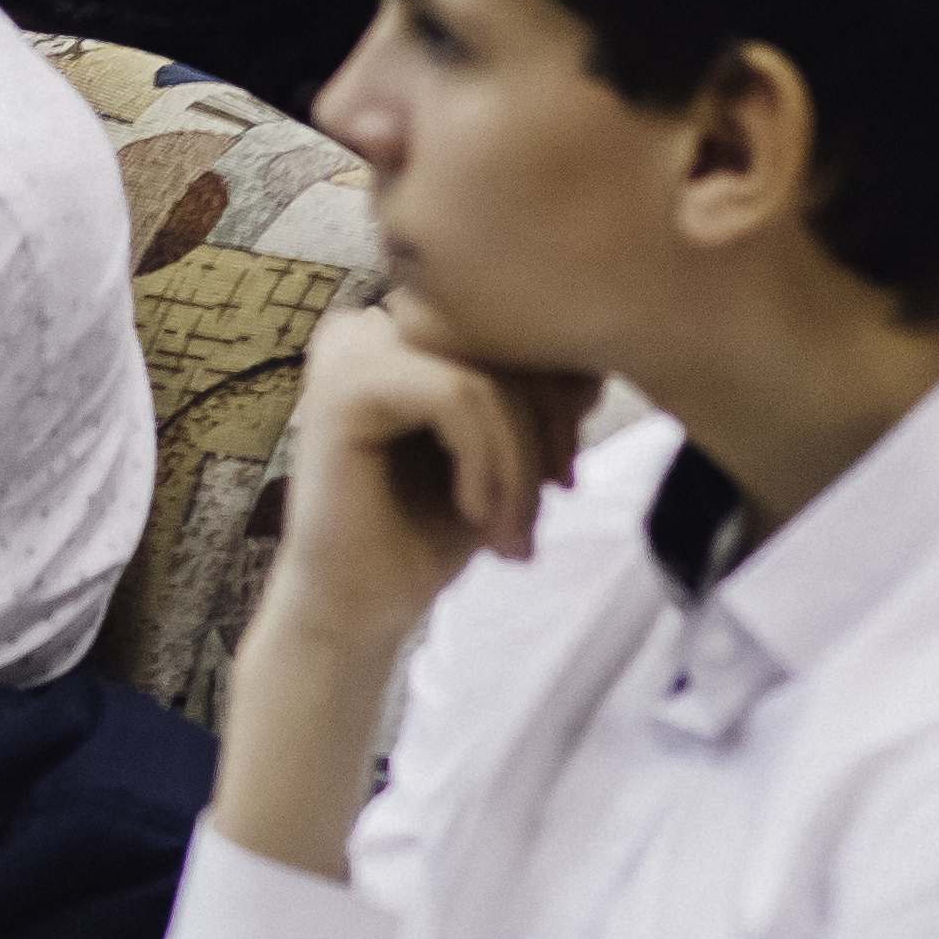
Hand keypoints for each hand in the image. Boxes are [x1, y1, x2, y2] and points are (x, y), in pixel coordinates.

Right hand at [257, 303, 602, 662]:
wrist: (357, 612)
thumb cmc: (424, 536)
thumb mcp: (504, 458)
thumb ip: (540, 403)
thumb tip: (593, 369)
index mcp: (401, 334)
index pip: (512, 332)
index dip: (559, 404)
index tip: (563, 482)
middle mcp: (370, 327)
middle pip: (503, 347)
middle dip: (544, 436)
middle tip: (538, 519)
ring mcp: (351, 350)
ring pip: (487, 377)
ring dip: (517, 466)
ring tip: (510, 534)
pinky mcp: (345, 385)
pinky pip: (458, 396)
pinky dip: (486, 463)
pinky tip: (474, 515)